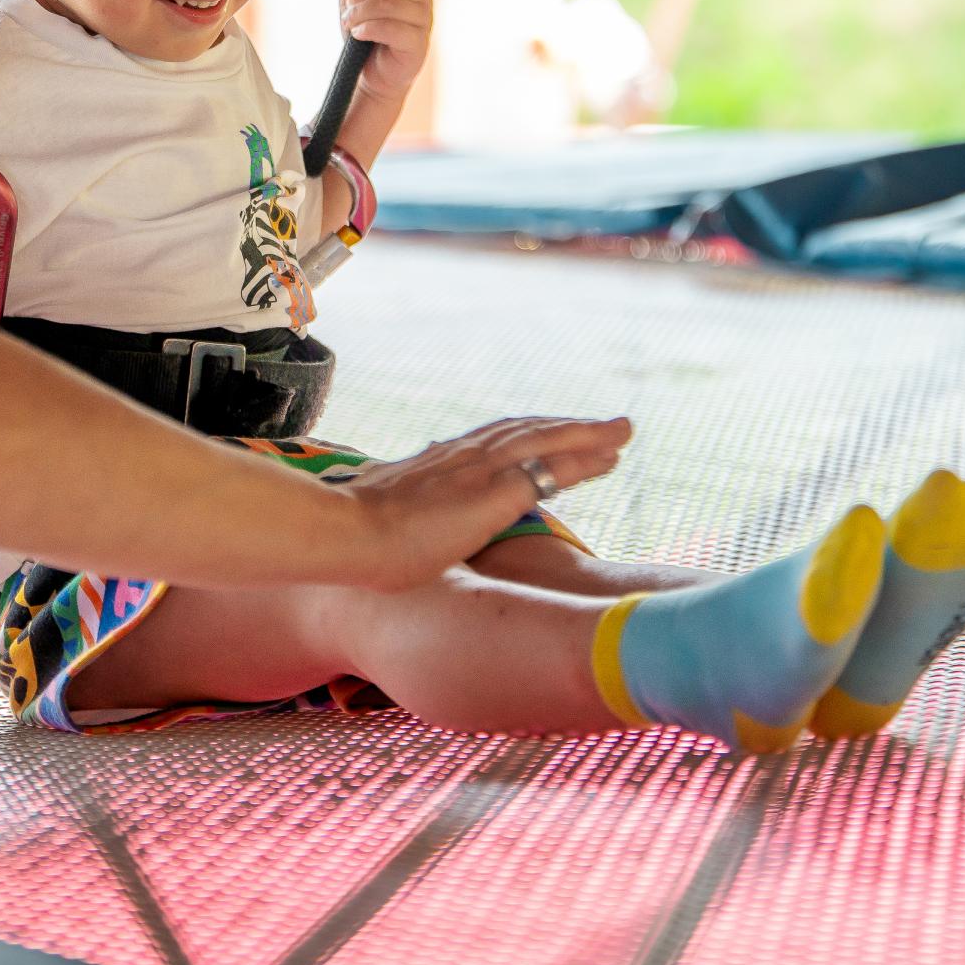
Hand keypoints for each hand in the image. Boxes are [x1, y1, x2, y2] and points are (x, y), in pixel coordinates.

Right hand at [333, 415, 631, 590]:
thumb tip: (388, 526)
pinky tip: (609, 456)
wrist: (343, 533)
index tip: (553, 437)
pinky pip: (553, 470)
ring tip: (620, 432)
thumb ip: (398, 513)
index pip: (495, 442)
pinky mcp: (496, 493)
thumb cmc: (352, 538)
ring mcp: (481, 471)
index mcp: (439, 463)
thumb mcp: (382, 517)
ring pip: (547, 441)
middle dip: (567, 429)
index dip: (529, 438)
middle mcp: (464, 457)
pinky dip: (584, 460)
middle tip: (605, 427)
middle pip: (527, 431)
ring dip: (587, 434)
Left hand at [339, 0, 432, 103]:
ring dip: (358, 13)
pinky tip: (359, 35)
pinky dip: (367, 28)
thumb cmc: (366, 33)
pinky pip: (390, 28)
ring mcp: (424, 20)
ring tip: (349, 23)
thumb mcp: (351, 3)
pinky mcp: (418, 43)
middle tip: (347, 8)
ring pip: (387, 4)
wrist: (374, 74)